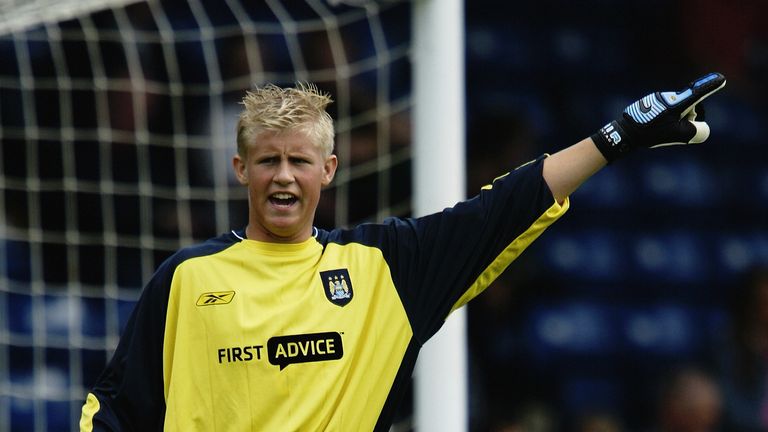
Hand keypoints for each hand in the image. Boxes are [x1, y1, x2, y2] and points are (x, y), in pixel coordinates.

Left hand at [591, 72, 725, 161]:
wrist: (625, 133)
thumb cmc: (651, 133)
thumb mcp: (678, 135)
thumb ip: (698, 131)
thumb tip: (701, 128)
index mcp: (676, 103)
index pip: (698, 93)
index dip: (711, 86)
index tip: (721, 78)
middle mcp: (668, 97)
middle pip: (688, 107)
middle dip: (686, 118)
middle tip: (672, 129)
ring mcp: (658, 98)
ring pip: (676, 109)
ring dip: (674, 119)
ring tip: (659, 129)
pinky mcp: (649, 102)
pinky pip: (664, 110)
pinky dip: (664, 118)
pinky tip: (652, 126)